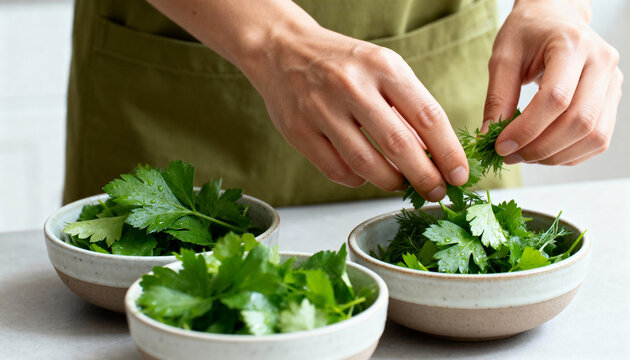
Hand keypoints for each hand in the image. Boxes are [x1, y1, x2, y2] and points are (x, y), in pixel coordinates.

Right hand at [242, 24, 468, 200]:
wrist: (283, 49)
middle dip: (425, 177)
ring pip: (366, 165)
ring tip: (401, 184)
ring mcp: (322, 110)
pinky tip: (365, 175)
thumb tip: (434, 153)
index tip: (460, 175)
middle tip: (436, 191)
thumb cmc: (342, 62)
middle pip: (400, 146)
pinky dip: (358, 180)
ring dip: (391, 182)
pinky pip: (337, 171)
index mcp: (383, 67)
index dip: (449, 152)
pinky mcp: (299, 132)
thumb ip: (408, 107)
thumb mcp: (382, 68)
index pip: (428, 117)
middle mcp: (352, 87)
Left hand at [484, 0, 621, 165]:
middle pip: (580, 122)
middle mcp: (601, 63)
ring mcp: (612, 82)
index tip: (500, 145)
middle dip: (540, 147)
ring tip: (524, 155)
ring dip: (556, 156)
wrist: (555, 19)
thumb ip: (497, 95)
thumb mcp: (504, 56)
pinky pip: (598, 140)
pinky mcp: (612, 99)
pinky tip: (543, 151)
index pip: (556, 98)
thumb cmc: (528, 34)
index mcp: (572, 45)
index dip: (527, 129)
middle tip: (510, 155)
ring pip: (594, 136)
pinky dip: (569, 154)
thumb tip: (488, 135)